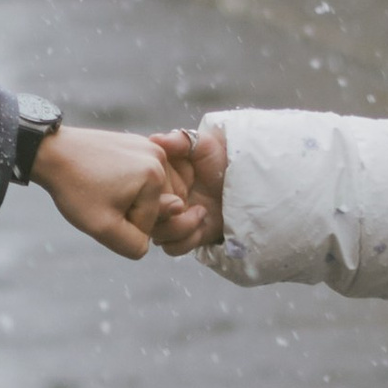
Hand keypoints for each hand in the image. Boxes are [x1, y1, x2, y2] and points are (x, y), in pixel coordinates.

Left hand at [30, 122, 173, 258]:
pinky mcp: (139, 144)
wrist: (53, 152)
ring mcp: (150, 147)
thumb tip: (151, 242)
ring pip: (148, 197)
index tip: (100, 206)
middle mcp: (159, 157)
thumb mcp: (102, 228)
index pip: (149, 226)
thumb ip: (133, 246)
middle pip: (154, 210)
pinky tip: (105, 178)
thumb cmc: (76, 189)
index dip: (121, 226)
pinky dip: (126, 185)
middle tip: (100, 197)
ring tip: (102, 188)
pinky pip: (141, 180)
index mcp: (156, 176)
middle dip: (128, 213)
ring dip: (127, 200)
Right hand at [148, 126, 227, 253]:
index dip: (150, 195)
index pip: (140, 192)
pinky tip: (203, 223)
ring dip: (179, 228)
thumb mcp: (204, 144)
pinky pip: (173, 248)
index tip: (168, 190)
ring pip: (157, 235)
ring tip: (201, 213)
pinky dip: (188, 239)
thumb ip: (180, 140)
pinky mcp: (186, 236)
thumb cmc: (225, 161)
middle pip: (144, 218)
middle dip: (164, 215)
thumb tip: (155, 139)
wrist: (248, 185)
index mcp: (159, 178)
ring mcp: (173, 219)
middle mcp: (162, 200)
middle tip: (183, 204)